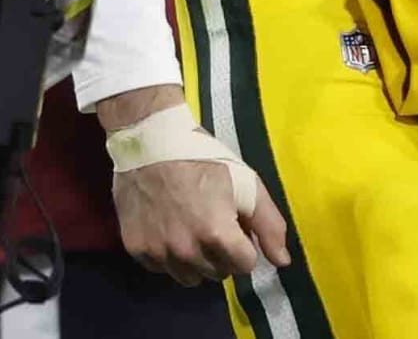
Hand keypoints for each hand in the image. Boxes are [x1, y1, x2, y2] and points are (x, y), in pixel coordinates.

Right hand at [114, 159, 289, 285]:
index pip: (244, 266)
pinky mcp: (136, 248)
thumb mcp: (246, 182)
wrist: (150, 139)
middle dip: (221, 254)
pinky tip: (167, 227)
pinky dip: (168, 255)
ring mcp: (159, 251)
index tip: (234, 225)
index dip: (244, 244)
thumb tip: (281, 261)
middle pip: (218, 273)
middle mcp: (187, 250)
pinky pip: (162, 268)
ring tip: (190, 228)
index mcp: (217, 234)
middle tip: (211, 222)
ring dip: (196, 260)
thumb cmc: (203, 157)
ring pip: (189, 277)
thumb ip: (269, 225)